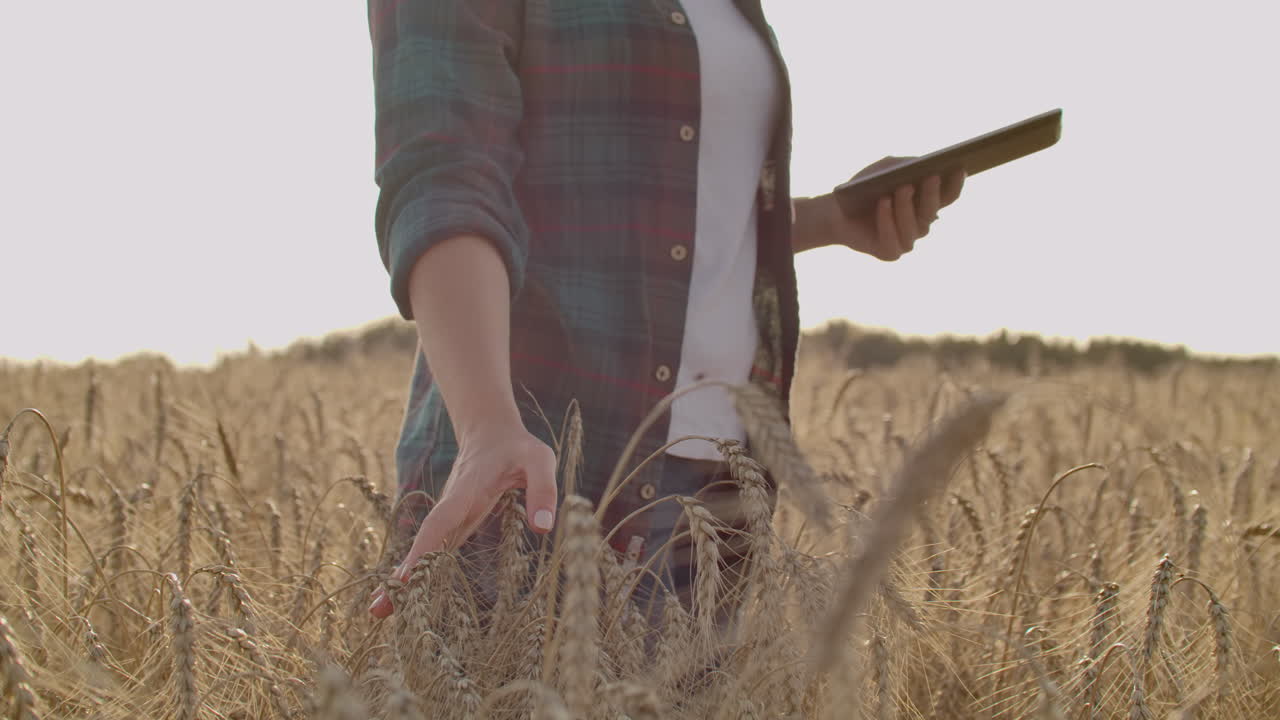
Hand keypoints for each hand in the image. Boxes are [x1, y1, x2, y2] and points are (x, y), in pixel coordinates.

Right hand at [368, 423, 557, 617]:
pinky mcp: (455, 523)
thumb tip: (542, 529)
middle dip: (403, 574)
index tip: (405, 577)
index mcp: (467, 490)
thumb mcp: (540, 460)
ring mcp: (451, 516)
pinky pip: (435, 548)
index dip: (423, 550)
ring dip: (404, 577)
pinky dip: (419, 570)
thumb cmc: (519, 448)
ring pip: (425, 548)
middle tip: (378, 609)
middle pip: (424, 542)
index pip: (441, 522)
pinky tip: (406, 595)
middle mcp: (452, 506)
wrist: (492, 432)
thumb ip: (542, 490)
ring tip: (379, 612)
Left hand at [831, 157, 964, 260]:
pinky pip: (893, 240)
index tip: (959, 168)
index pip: (947, 197)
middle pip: (932, 211)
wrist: (835, 211)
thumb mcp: (884, 169)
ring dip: (907, 207)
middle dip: (932, 194)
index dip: (955, 184)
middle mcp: (920, 225)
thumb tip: (924, 164)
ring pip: (914, 227)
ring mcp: (906, 241)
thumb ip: (904, 165)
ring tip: (901, 189)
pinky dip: (887, 221)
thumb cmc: (863, 188)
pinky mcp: (889, 253)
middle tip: (931, 176)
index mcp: (924, 204)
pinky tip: (883, 204)